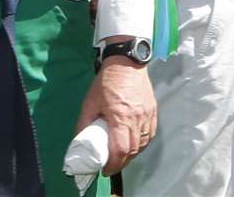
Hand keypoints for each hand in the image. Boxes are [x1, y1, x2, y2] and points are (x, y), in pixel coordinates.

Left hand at [75, 54, 156, 175]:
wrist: (127, 62)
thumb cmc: (106, 83)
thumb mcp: (89, 103)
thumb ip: (84, 124)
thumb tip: (79, 141)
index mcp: (120, 117)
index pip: (121, 150)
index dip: (114, 164)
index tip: (105, 170)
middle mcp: (137, 118)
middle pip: (133, 150)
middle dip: (122, 162)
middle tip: (111, 165)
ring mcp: (148, 114)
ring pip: (143, 143)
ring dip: (133, 153)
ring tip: (122, 155)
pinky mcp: (153, 110)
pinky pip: (150, 133)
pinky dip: (142, 143)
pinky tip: (134, 142)